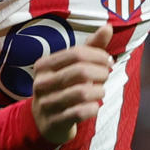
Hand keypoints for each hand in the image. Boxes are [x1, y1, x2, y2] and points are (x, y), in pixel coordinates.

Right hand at [30, 22, 113, 144]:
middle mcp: (41, 83)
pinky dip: (93, 108)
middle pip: (81, 71)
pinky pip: (81, 112)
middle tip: (105, 77)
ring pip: (82, 93)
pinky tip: (93, 106)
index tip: (108, 61)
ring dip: (99, 91)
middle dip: (101, 73)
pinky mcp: (55, 122)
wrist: (44, 122)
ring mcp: (46, 103)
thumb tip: (108, 27)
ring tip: (100, 91)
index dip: (98, 56)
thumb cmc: (63, 88)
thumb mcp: (71, 66)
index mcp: (44, 65)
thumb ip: (90, 47)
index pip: (76, 53)